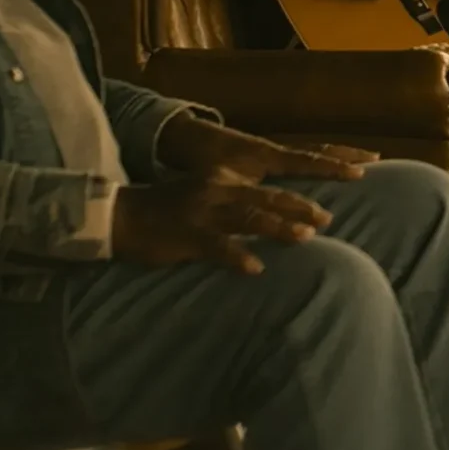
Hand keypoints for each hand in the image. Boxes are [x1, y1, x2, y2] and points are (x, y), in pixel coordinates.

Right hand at [111, 176, 334, 274]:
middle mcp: (217, 191)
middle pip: (266, 197)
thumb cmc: (168, 211)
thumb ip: (234, 206)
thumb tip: (269, 219)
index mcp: (223, 181)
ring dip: (277, 227)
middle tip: (327, 219)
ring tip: (304, 238)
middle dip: (299, 208)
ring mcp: (202, 213)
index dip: (299, 194)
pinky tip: (256, 268)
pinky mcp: (187, 235)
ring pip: (247, 217)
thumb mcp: (204, 199)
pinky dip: (237, 256)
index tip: (326, 204)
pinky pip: (216, 246)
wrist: (121, 215)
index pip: (269, 186)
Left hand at [158, 114, 377, 183]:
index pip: (307, 159)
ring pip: (313, 149)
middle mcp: (275, 148)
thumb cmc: (201, 161)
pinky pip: (304, 154)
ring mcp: (274, 148)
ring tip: (366, 158)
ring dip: (339, 153)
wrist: (186, 138)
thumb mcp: (217, 179)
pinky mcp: (270, 154)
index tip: (359, 171)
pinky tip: (337, 165)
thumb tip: (258, 211)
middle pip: (317, 149)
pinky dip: (323, 158)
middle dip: (346, 154)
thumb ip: (239, 193)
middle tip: (375, 158)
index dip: (333, 166)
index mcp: (266, 154)